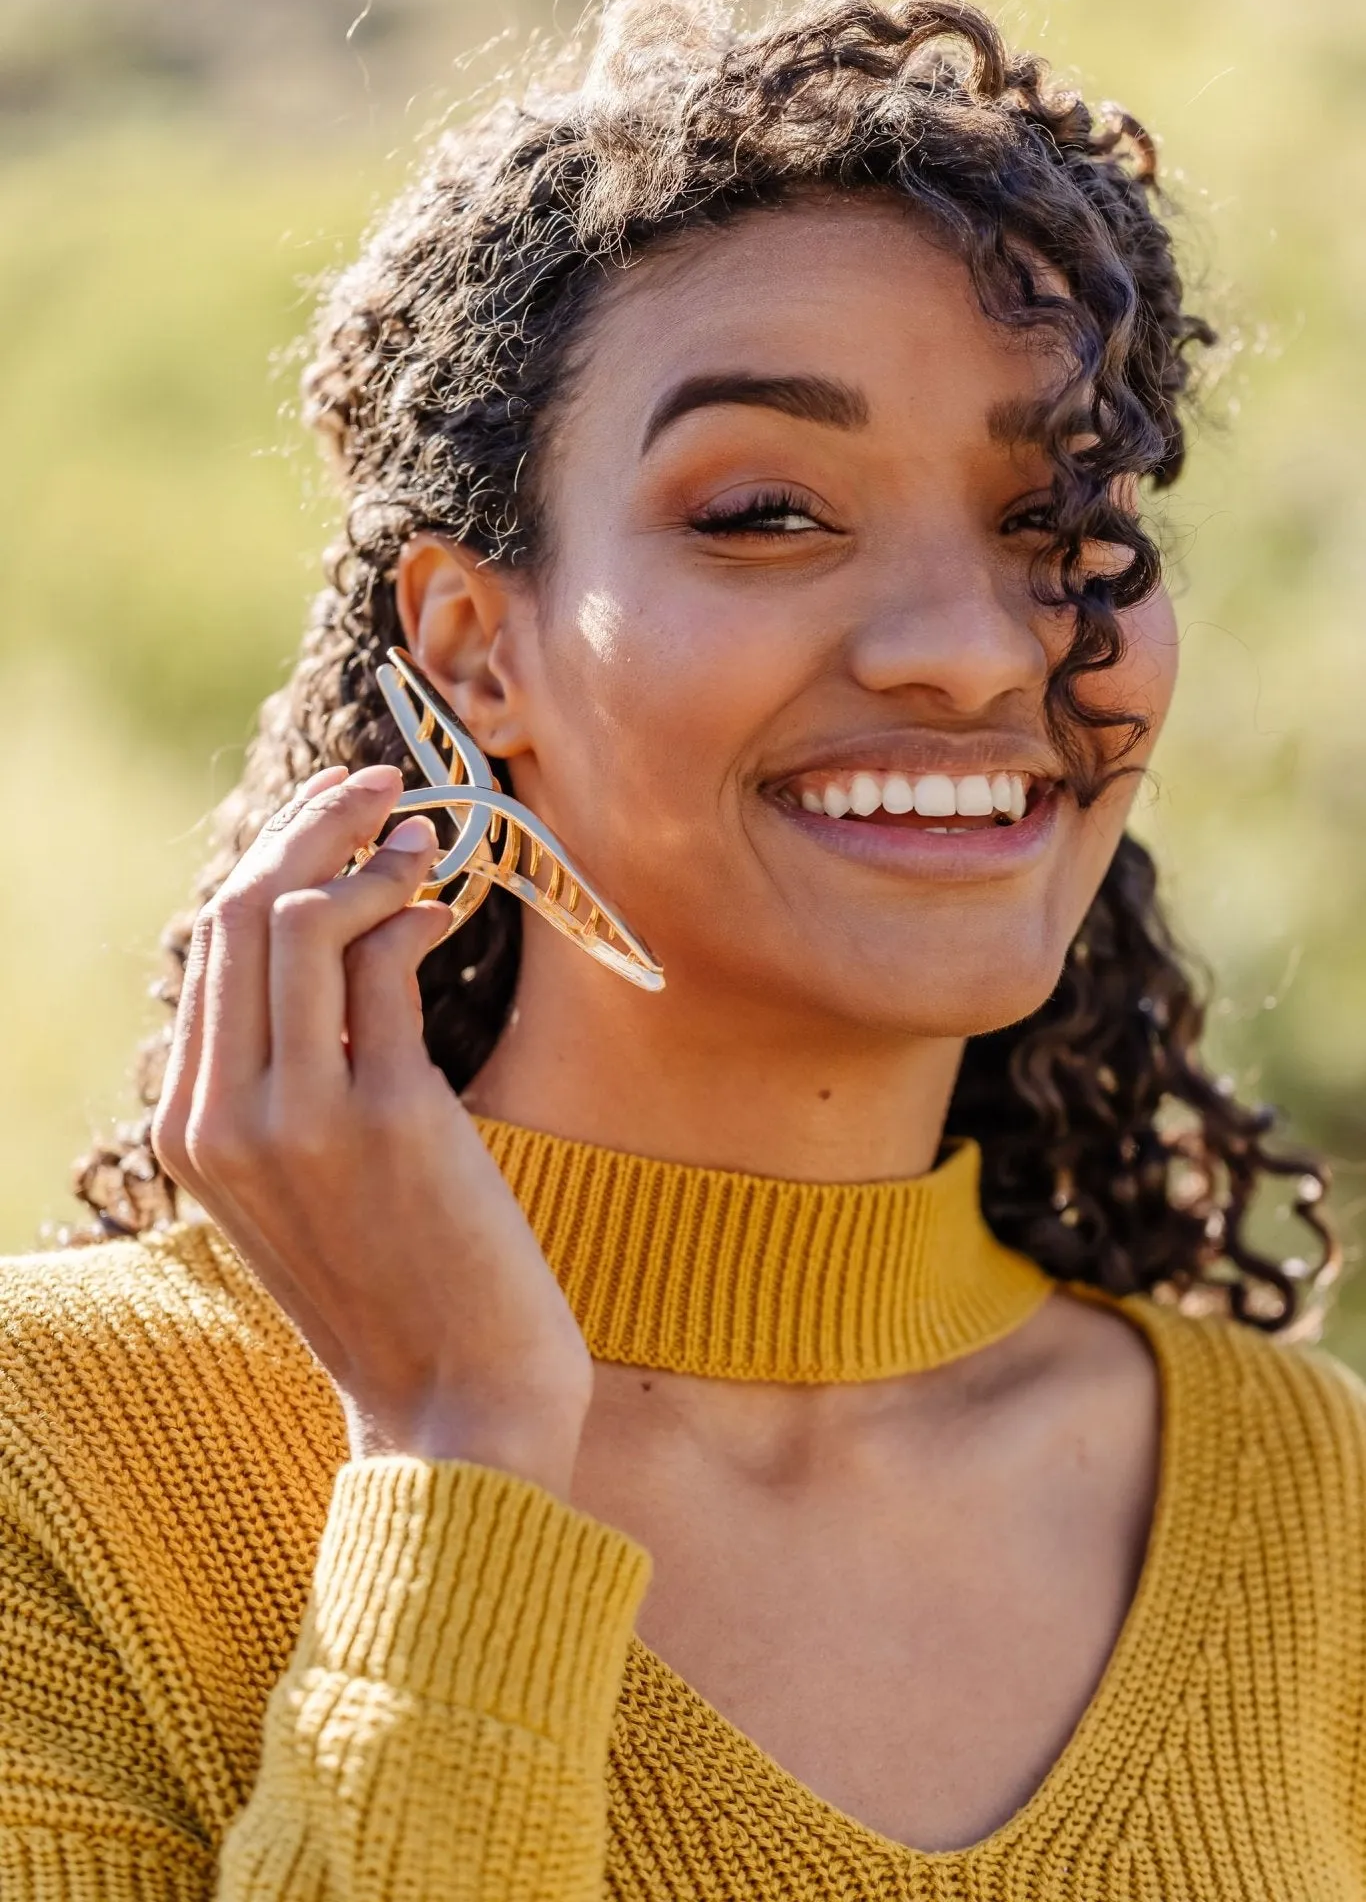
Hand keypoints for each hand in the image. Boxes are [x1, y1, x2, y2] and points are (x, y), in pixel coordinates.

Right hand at [151, 764, 592, 1495]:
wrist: (454, 1411)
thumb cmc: (398, 1288)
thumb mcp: (306, 1185)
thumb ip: (292, 1078)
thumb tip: (333, 939)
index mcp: (192, 1132)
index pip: (212, 950)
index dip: (272, 859)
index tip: (333, 814)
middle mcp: (226, 1117)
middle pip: (243, 911)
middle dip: (313, 825)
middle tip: (380, 787)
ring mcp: (300, 1115)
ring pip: (302, 918)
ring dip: (369, 854)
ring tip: (426, 838)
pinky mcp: (390, 1115)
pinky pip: (383, 964)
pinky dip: (416, 908)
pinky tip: (448, 905)